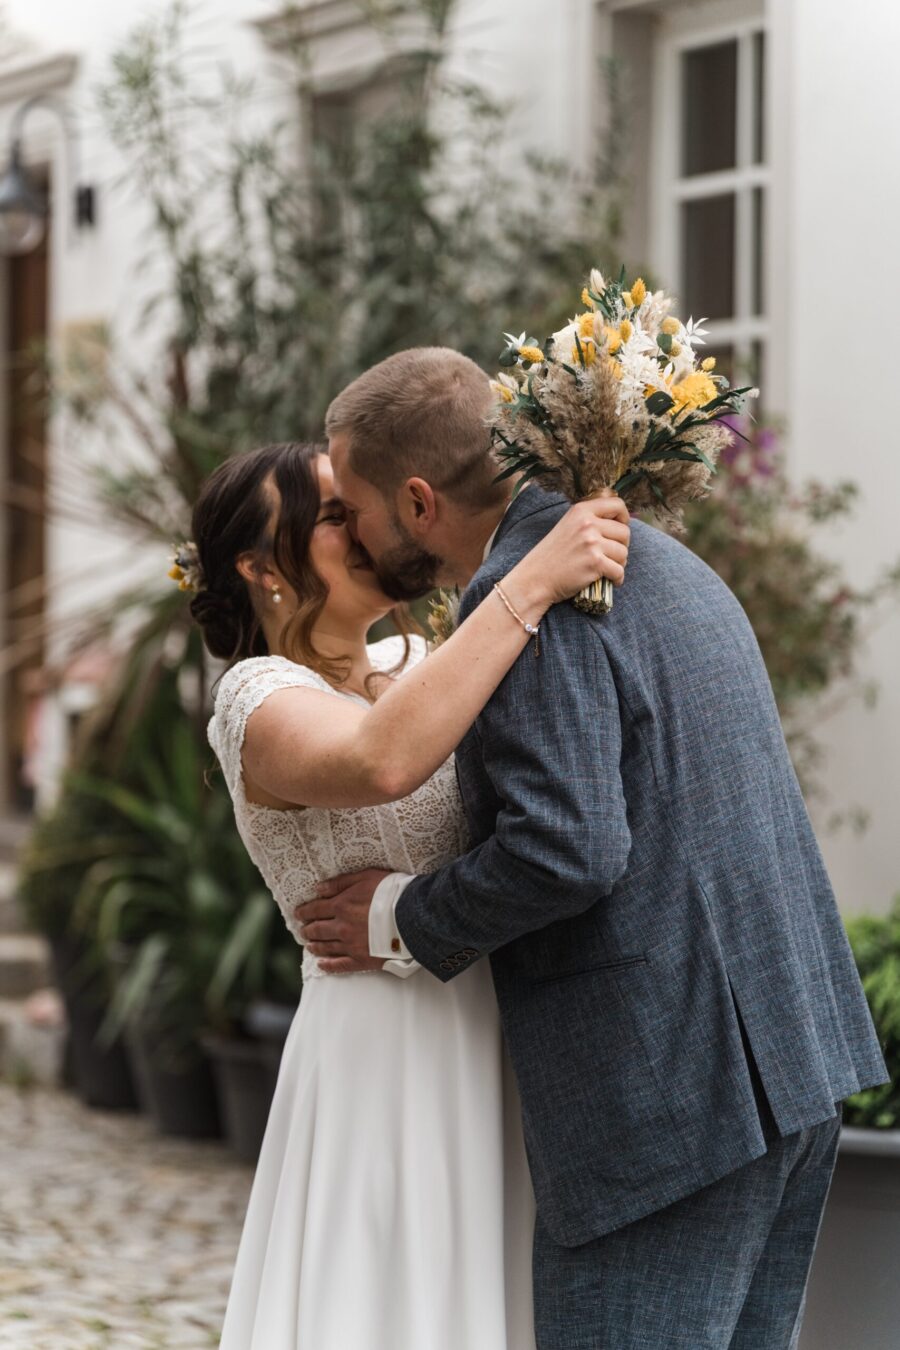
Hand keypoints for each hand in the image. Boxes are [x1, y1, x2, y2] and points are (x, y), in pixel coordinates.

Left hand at [294, 869, 389, 975]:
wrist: (411, 916)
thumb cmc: (391, 892)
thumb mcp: (365, 877)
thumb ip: (341, 883)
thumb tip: (319, 888)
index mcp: (340, 906)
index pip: (315, 909)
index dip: (304, 911)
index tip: (298, 914)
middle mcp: (341, 927)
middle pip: (318, 930)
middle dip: (308, 930)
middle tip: (302, 930)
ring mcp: (350, 945)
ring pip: (326, 948)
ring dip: (315, 947)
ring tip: (309, 946)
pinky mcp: (361, 960)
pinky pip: (340, 965)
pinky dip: (328, 966)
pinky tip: (321, 965)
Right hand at [513, 492, 630, 609]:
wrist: (535, 579)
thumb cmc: (552, 555)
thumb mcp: (567, 526)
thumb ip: (589, 520)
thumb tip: (619, 522)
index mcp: (581, 511)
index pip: (617, 505)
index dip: (624, 518)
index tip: (620, 529)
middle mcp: (587, 523)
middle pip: (624, 532)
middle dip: (621, 546)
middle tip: (611, 556)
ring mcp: (591, 543)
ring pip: (623, 553)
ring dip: (619, 564)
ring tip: (607, 569)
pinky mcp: (594, 563)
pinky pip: (619, 571)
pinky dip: (617, 578)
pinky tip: (611, 581)